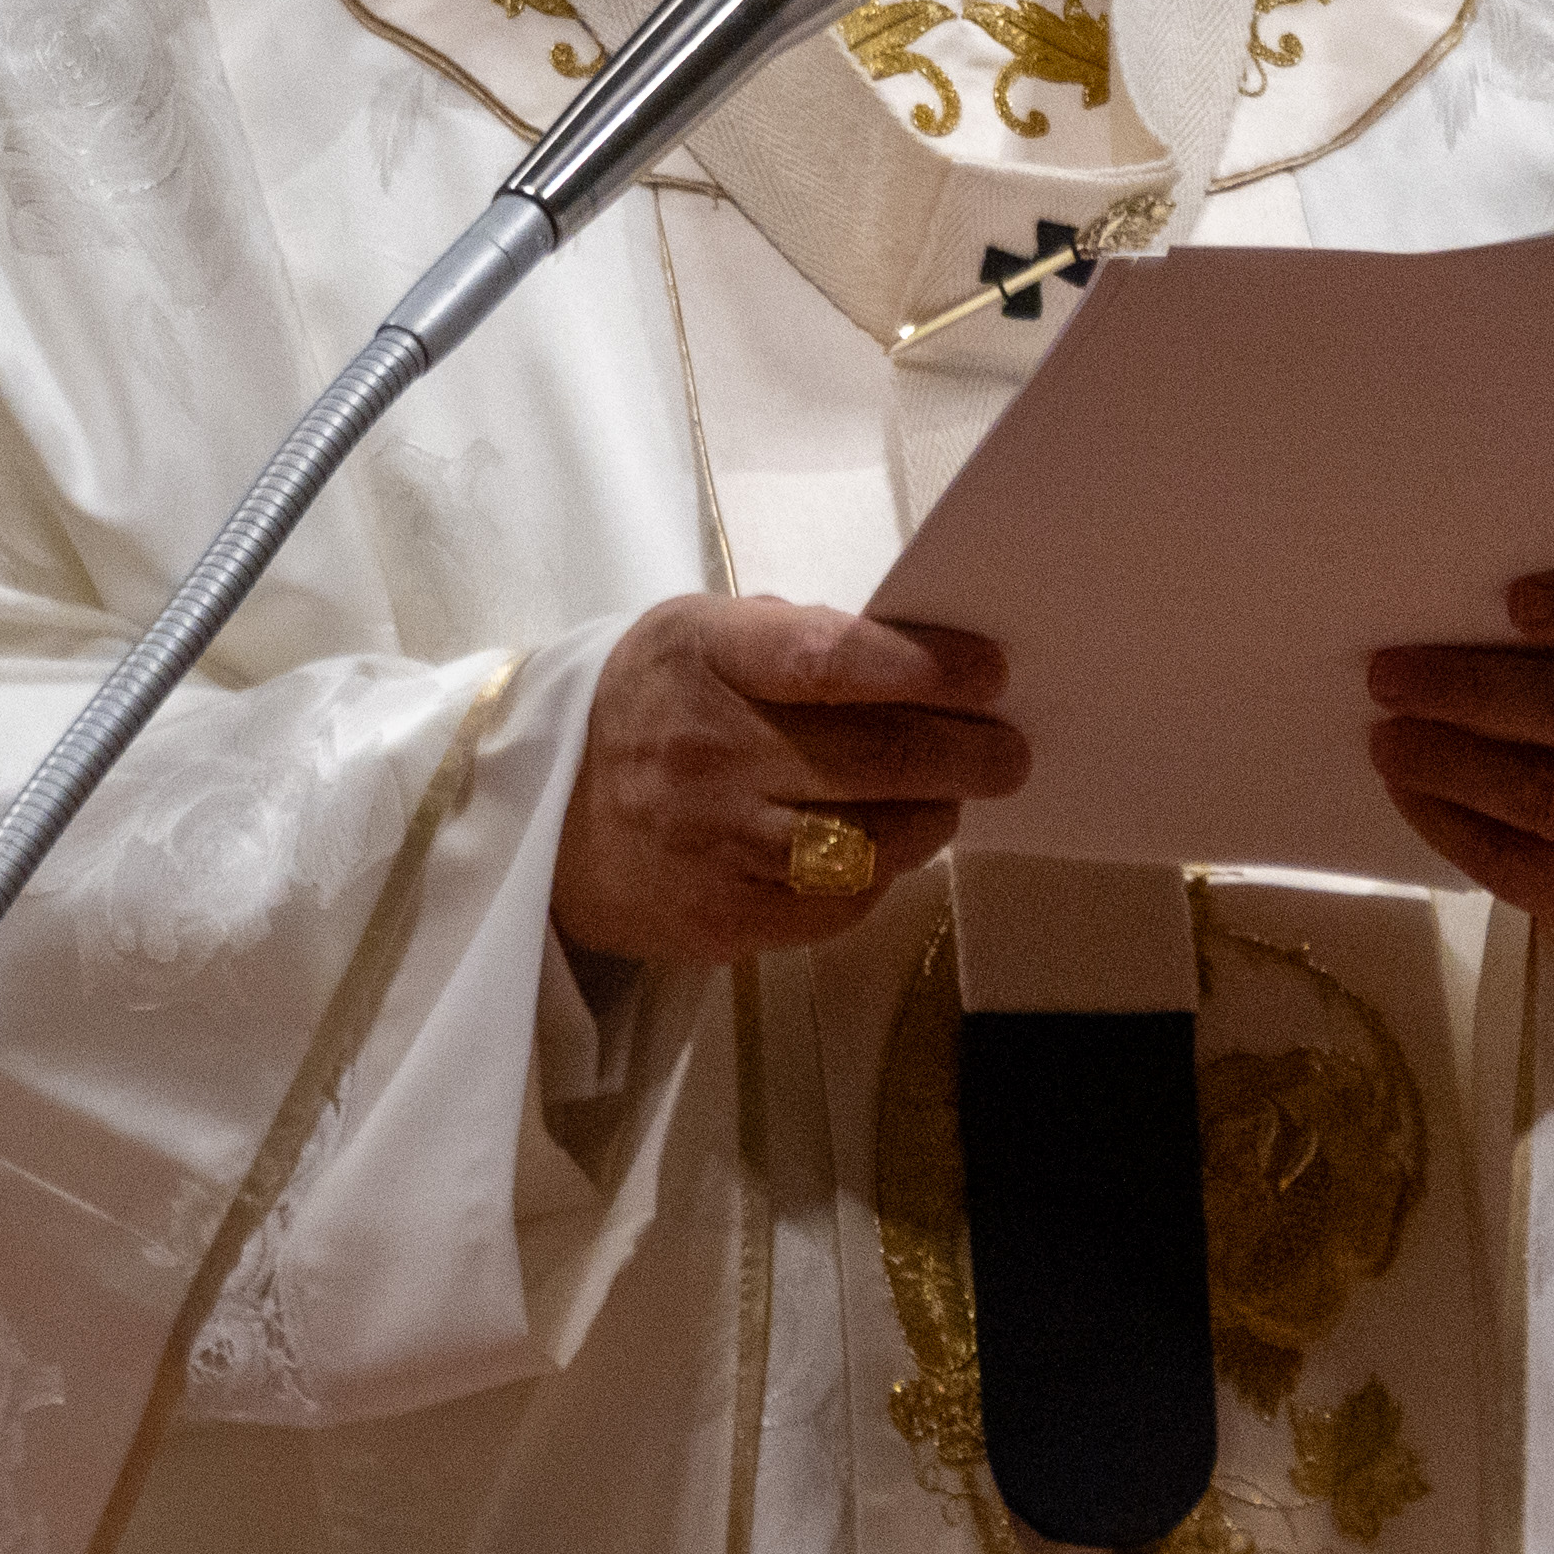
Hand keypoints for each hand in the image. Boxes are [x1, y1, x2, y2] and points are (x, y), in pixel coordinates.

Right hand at [554, 595, 1028, 965]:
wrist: (544, 821)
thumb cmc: (648, 707)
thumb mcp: (697, 637)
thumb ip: (793, 639)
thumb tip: (913, 659)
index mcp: (702, 656)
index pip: (833, 659)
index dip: (926, 667)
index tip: (989, 674)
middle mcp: (709, 749)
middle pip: (874, 757)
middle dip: (966, 753)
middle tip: (1008, 751)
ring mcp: (718, 842)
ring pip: (873, 839)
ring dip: (933, 817)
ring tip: (949, 799)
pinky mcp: (728, 916)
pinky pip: (842, 901)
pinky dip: (882, 872)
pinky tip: (886, 846)